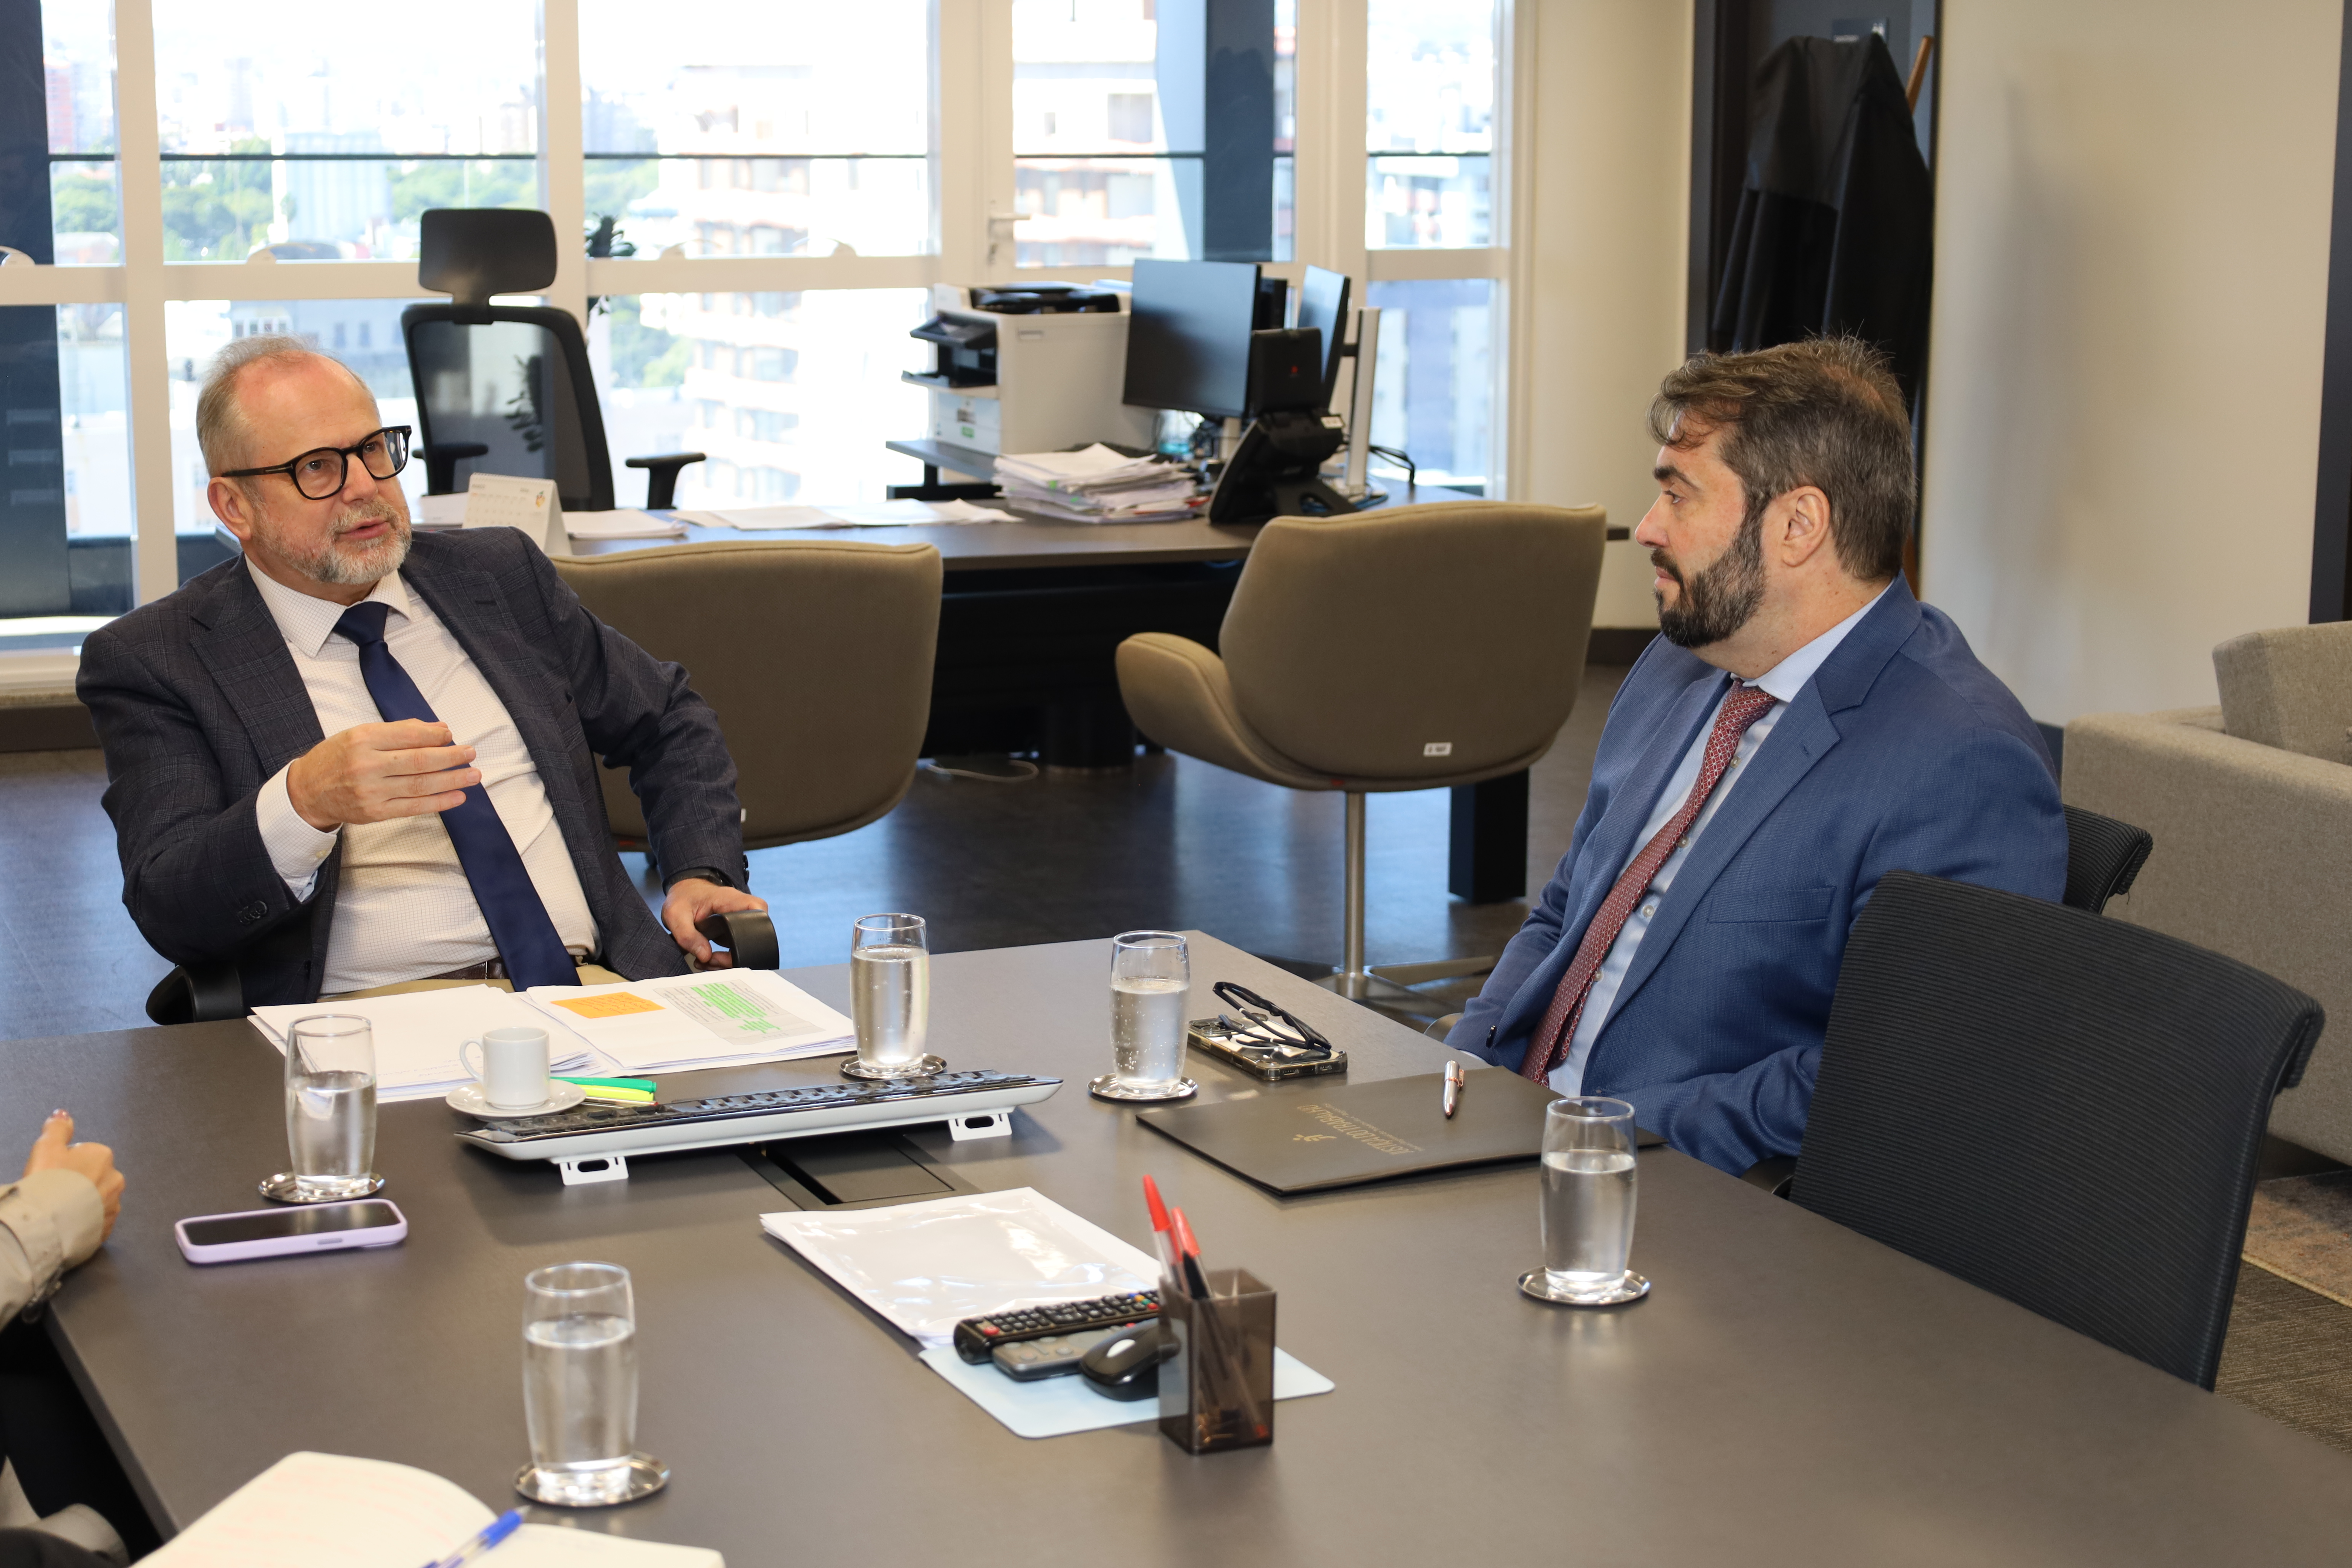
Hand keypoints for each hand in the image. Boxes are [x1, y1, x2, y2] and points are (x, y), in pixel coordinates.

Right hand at [23, 1112, 123, 1241]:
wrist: (48, 1222)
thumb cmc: (48, 1181)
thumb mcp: (47, 1146)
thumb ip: (58, 1128)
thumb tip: (63, 1114)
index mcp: (104, 1156)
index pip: (85, 1155)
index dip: (65, 1164)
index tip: (54, 1172)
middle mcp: (115, 1179)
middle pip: (93, 1177)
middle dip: (78, 1182)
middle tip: (56, 1191)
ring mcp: (114, 1205)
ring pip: (97, 1199)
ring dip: (83, 1202)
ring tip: (61, 1208)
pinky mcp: (108, 1228)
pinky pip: (95, 1221)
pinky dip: (84, 1221)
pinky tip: (69, 1223)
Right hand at [287, 720, 478, 830]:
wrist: (307, 791)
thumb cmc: (337, 758)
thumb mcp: (360, 734)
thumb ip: (399, 731)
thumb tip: (440, 729)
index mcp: (362, 739)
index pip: (408, 735)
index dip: (435, 736)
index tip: (451, 735)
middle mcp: (366, 765)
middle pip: (419, 761)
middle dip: (450, 757)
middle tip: (470, 753)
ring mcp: (371, 791)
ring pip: (420, 785)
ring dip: (452, 780)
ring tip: (473, 775)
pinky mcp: (375, 812)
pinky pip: (414, 807)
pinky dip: (439, 802)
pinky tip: (458, 797)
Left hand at [662, 879, 768, 967]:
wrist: (684, 894)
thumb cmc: (683, 898)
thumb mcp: (675, 914)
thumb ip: (687, 935)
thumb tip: (705, 955)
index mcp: (731, 899)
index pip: (758, 911)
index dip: (752, 933)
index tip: (732, 949)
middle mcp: (740, 910)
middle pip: (755, 936)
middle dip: (735, 956)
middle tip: (713, 961)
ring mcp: (738, 922)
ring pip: (745, 947)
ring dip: (728, 960)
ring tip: (706, 962)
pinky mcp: (733, 932)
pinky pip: (735, 949)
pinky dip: (723, 959)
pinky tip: (707, 959)